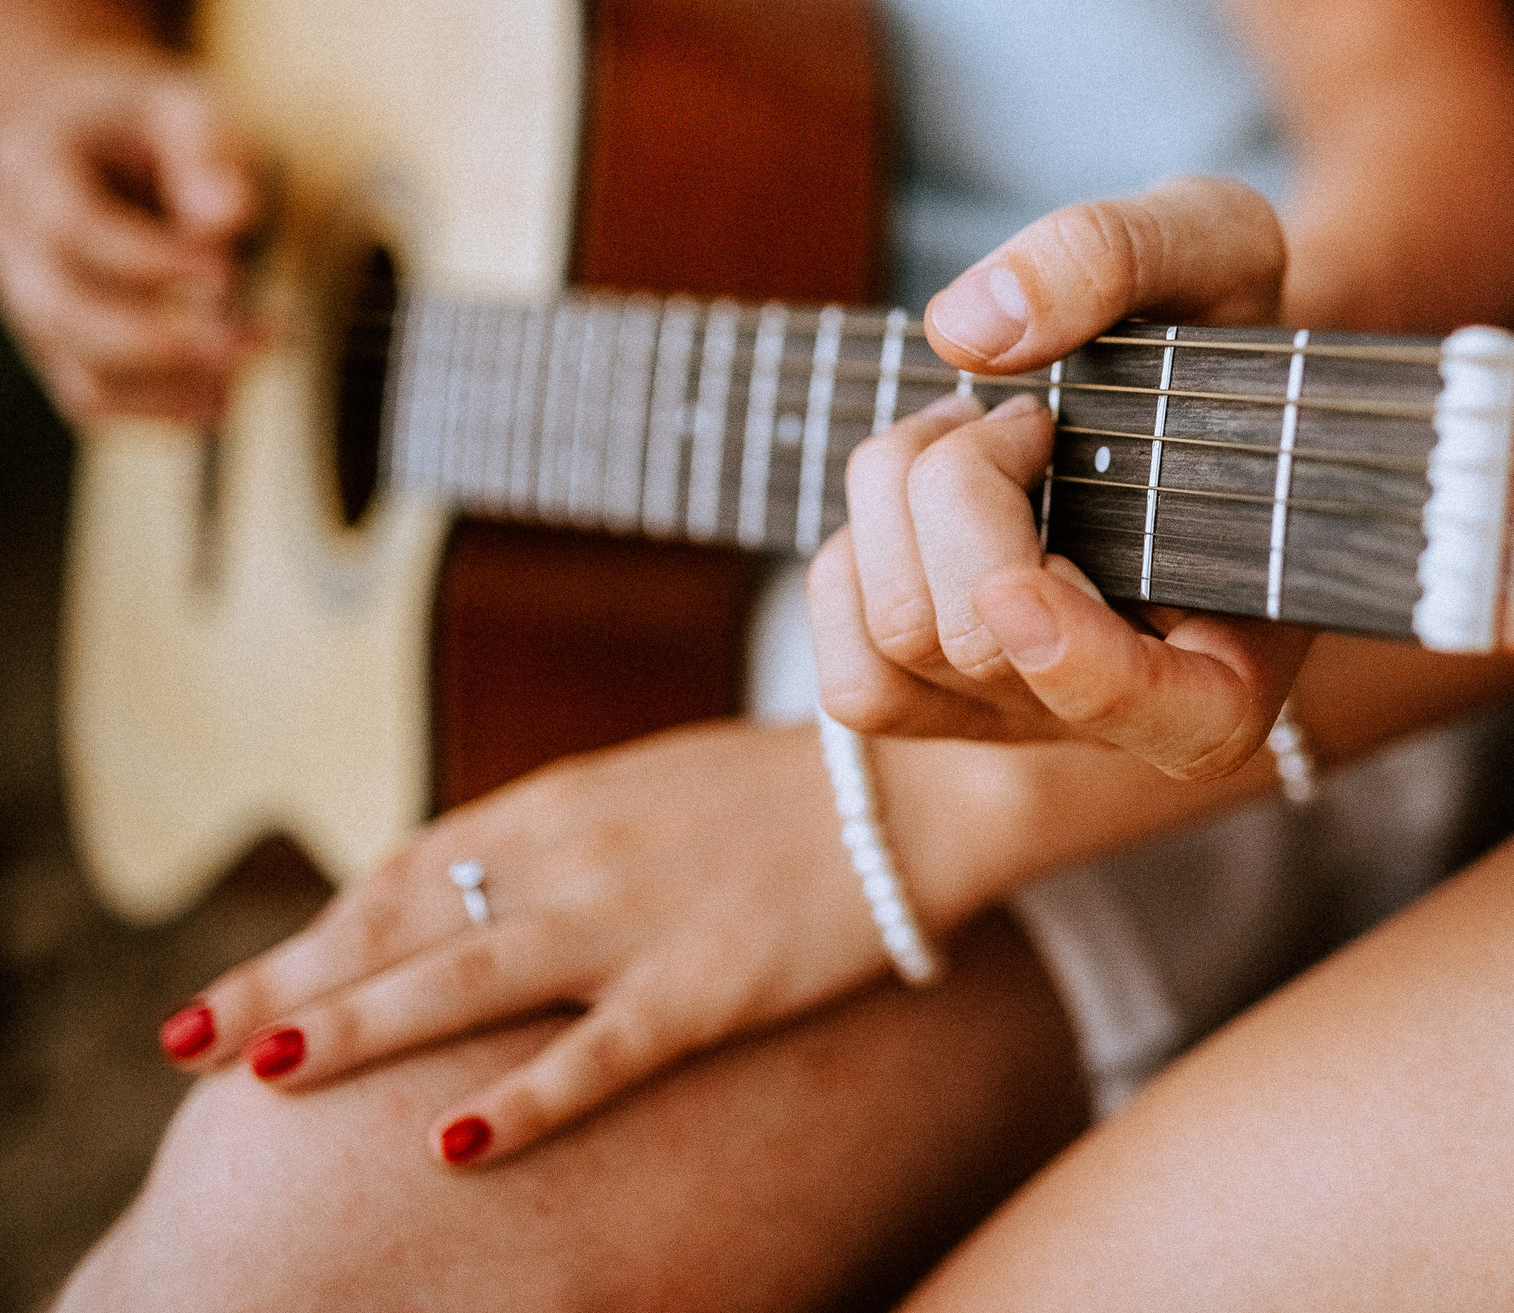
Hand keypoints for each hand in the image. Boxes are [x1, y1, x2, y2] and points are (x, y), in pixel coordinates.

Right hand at [0, 46, 259, 423]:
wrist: (80, 138)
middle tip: (252, 339)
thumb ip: (207, 149)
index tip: (227, 272)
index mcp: (35, 173)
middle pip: (64, 313)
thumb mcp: (178, 105)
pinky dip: (158, 410)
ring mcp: (32, 302)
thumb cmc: (140, 123)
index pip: (77, 230)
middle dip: (161, 339)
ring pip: (78, 372)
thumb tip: (227, 218)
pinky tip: (223, 400)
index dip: (150, 260)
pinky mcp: (60, 342)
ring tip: (248, 373)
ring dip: (169, 388)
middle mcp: (17, 246)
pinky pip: (93, 396)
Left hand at [157, 721, 935, 1168]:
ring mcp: (640, 919)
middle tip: (183, 1038)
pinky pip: (601, 1051)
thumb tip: (457, 886)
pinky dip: (525, 1097)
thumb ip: (550, 831)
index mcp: (562, 801)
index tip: (241, 983)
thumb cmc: (781, 791)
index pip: (407, 868)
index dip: (315, 928)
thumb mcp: (645, 784)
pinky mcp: (709, 983)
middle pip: (406, 921)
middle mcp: (577, 852)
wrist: (917, 783)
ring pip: (473, 975)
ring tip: (266, 1070)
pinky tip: (453, 1143)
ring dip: (363, 1023)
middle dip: (288, 980)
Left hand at [811, 177, 1313, 780]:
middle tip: (1027, 415)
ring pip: (900, 643)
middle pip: (981, 639)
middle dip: (964, 489)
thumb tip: (970, 330)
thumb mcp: (1210, 240)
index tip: (1022, 588)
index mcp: (1249, 643)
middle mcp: (1135, 713)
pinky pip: (853, 683)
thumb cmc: (1214, 322)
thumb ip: (1117, 255)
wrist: (1176, 378)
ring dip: (900, 498)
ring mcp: (1033, 718)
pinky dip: (854, 560)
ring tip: (974, 432)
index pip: (1182, 722)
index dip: (1086, 670)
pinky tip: (919, 498)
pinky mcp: (944, 708)